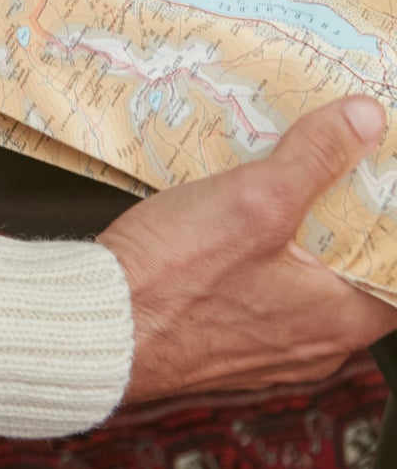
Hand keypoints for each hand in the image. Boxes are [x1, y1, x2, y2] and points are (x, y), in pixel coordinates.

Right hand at [97, 98, 396, 402]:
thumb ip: (315, 156)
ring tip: (274, 181)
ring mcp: (271, 348)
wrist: (101, 328)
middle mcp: (315, 343)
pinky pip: (264, 293)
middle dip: (339, 215)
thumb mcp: (254, 200)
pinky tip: (231, 220)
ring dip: (296, 234)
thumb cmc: (174, 280)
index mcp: (340, 318)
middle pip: (353, 269)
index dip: (388, 221)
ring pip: (306, 280)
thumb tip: (364, 120)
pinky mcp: (229, 341)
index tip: (374, 176)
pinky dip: (260, 256)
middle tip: (324, 163)